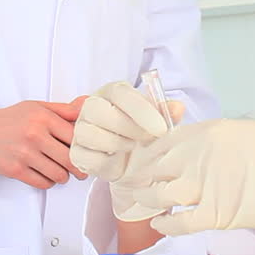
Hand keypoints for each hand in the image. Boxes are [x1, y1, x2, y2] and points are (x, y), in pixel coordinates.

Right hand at [0, 99, 88, 189]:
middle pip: (70, 160)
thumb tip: (87, 105)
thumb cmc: (13, 118)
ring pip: (59, 175)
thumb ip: (65, 109)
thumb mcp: (38, 107)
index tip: (89, 153)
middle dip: (80, 169)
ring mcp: (25, 154)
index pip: (76, 137)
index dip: (86, 148)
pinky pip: (43, 183)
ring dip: (64, 176)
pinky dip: (49, 182)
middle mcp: (35, 135)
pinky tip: (46, 174)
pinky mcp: (16, 170)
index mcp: (44, 118)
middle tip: (82, 171)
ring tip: (62, 171)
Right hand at [70, 81, 183, 221]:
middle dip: (129, 127)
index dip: (142, 110)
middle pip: (99, 110)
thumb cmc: (143, 133)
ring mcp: (80, 129)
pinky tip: (118, 159)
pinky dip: (107, 162)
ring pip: (91, 134)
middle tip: (148, 138)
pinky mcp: (77, 152)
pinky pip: (88, 157)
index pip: (120, 94)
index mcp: (112, 92)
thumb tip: (177, 108)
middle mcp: (91, 106)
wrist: (133, 162)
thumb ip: (167, 113)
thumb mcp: (158, 121)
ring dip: (118, 144)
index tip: (162, 128)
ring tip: (132, 146)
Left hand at [134, 119, 254, 249]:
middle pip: (149, 168)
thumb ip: (202, 142)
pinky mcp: (219, 212)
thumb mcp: (233, 132)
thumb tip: (178, 153)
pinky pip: (178, 221)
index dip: (140, 157)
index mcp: (202, 132)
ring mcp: (206, 184)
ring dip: (145, 201)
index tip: (135, 167)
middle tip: (131, 187)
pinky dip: (164, 224)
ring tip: (143, 205)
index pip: (154, 144)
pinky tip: (160, 223)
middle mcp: (197, 155)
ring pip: (157, 194)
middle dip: (136, 179)